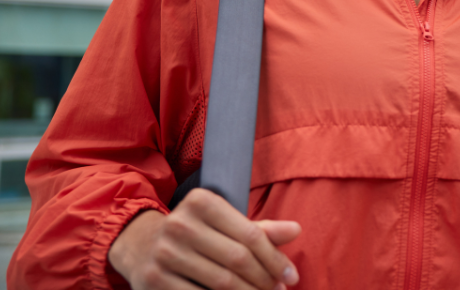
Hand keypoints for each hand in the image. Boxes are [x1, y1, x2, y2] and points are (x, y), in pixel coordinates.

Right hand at [108, 188, 300, 289]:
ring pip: (221, 282)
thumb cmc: (195, 231)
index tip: (292, 277)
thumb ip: (260, 228)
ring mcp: (165, 253)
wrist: (139, 243)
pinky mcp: (154, 280)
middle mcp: (181, 224)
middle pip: (238, 259)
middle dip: (264, 280)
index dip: (275, 259)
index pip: (251, 235)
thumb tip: (296, 230)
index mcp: (203, 202)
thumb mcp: (224, 222)